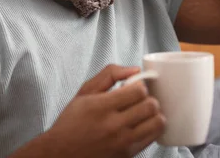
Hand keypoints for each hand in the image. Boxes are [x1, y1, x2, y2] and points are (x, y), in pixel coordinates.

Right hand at [46, 64, 165, 157]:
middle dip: (148, 98)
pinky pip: (153, 138)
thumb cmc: (72, 121)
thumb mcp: (85, 92)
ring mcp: (122, 143)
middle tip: (140, 99)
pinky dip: (152, 128)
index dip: (139, 86)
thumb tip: (135, 70)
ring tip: (143, 112)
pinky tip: (142, 125)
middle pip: (150, 106)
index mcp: (102, 107)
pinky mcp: (128, 155)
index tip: (133, 88)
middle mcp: (114, 126)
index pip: (138, 91)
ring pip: (157, 122)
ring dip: (154, 113)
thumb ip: (110, 74)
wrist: (62, 154)